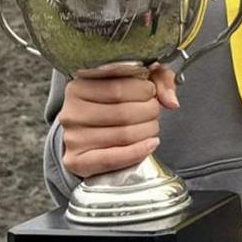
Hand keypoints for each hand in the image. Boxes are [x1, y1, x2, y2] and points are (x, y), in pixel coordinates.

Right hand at [58, 63, 178, 177]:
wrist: (90, 131)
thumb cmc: (112, 102)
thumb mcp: (136, 79)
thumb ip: (158, 79)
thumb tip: (170, 101)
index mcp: (79, 85)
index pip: (119, 87)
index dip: (145, 90)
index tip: (151, 92)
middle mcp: (71, 111)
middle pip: (123, 113)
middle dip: (149, 112)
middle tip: (154, 111)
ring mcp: (72, 137)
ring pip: (122, 135)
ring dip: (148, 131)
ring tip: (151, 126)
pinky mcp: (76, 161)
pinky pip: (112, 159)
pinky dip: (137, 152)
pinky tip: (150, 144)